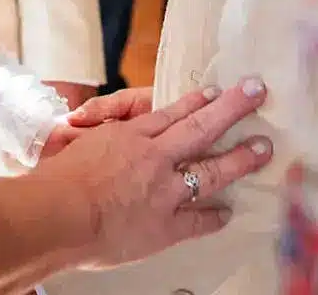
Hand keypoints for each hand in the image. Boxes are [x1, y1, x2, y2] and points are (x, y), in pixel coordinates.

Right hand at [32, 79, 271, 269]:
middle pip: (200, 127)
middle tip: (256, 92)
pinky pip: (197, 221)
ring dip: (240, 158)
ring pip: (211, 170)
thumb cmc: (54, 179)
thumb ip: (89, 135)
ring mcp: (164, 191)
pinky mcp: (165, 226)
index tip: (216, 92)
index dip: (196, 102)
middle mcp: (154, 157)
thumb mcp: (72, 144)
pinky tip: (228, 213)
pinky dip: (214, 216)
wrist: (56, 215)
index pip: (171, 113)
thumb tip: (80, 127)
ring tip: (263, 148)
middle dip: (232, 109)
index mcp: (130, 135)